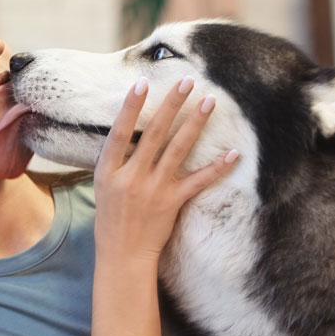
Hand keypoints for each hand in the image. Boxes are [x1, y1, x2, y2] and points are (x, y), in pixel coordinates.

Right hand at [93, 76, 238, 266]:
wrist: (122, 255)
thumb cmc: (111, 219)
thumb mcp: (102, 186)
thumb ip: (116, 160)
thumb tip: (130, 130)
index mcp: (108, 172)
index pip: (119, 133)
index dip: (130, 108)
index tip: (142, 83)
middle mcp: (130, 177)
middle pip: (154, 134)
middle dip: (172, 104)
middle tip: (187, 80)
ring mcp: (152, 190)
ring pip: (178, 149)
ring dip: (195, 123)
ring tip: (209, 100)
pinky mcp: (172, 203)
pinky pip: (198, 181)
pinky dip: (216, 167)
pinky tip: (232, 153)